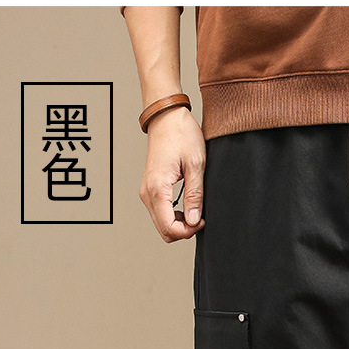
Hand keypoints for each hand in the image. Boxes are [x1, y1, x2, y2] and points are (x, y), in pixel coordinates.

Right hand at [139, 107, 205, 242]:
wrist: (167, 117)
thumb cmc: (182, 135)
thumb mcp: (196, 165)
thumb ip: (195, 195)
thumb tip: (194, 221)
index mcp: (158, 188)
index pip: (169, 227)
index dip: (188, 231)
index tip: (202, 220)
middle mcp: (147, 192)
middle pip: (163, 230)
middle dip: (183, 231)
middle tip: (200, 218)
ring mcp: (146, 191)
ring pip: (161, 223)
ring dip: (179, 224)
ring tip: (195, 210)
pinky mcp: (150, 188)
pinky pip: (159, 212)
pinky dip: (173, 216)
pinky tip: (186, 206)